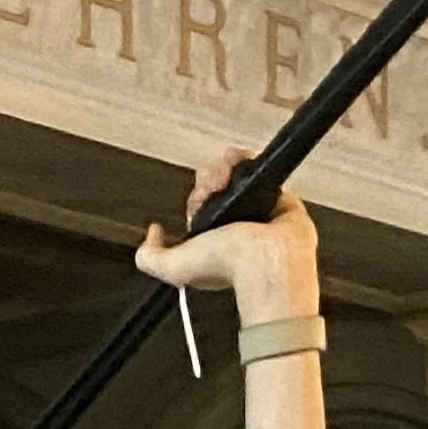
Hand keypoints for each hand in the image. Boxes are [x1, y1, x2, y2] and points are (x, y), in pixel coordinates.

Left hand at [136, 146, 321, 330]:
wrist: (266, 260)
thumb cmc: (227, 267)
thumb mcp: (173, 268)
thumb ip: (150, 256)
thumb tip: (152, 234)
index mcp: (213, 242)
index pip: (198, 205)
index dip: (196, 195)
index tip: (201, 197)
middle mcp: (234, 226)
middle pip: (215, 185)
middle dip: (210, 178)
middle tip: (215, 187)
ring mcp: (256, 211)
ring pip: (235, 175)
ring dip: (226, 166)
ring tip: (228, 175)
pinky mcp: (277, 198)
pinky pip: (260, 169)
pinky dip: (249, 160)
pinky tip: (242, 162)